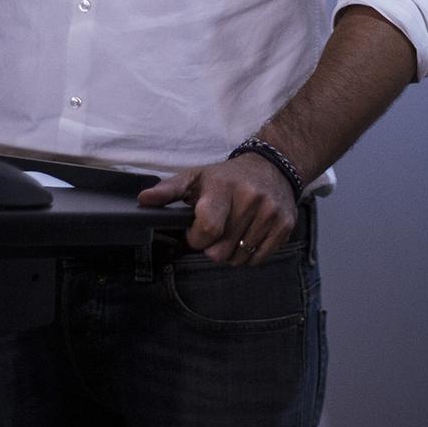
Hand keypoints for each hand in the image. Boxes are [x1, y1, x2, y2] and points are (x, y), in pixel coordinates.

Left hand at [138, 153, 298, 264]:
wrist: (272, 167)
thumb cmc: (227, 177)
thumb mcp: (196, 177)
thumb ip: (168, 190)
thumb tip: (143, 200)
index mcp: (223, 187)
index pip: (207, 229)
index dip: (196, 239)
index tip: (196, 232)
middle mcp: (250, 199)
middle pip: (221, 251)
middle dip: (213, 247)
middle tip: (217, 231)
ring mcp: (270, 212)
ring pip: (240, 258)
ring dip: (231, 252)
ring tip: (233, 231)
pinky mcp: (285, 225)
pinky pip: (260, 259)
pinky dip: (250, 255)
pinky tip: (248, 236)